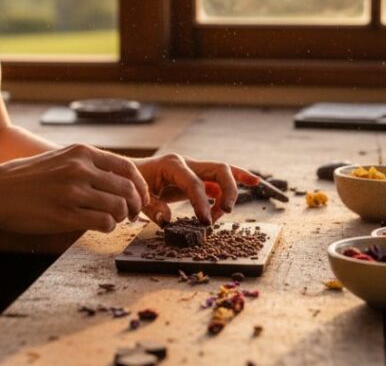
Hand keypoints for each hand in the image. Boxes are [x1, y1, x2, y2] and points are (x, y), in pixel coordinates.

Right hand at [0, 144, 150, 233]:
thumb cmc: (26, 178)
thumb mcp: (59, 158)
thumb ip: (86, 164)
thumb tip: (115, 178)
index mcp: (81, 153)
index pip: (126, 168)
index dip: (139, 186)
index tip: (140, 197)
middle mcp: (81, 169)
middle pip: (127, 188)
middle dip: (134, 204)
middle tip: (131, 214)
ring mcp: (74, 192)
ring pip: (118, 206)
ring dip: (121, 217)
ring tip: (114, 220)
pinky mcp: (66, 215)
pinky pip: (103, 222)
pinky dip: (109, 227)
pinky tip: (101, 226)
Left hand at [134, 153, 258, 224]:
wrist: (131, 174)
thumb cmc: (134, 185)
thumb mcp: (138, 198)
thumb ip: (152, 208)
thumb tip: (167, 219)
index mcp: (172, 165)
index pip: (194, 183)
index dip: (202, 203)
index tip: (206, 222)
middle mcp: (187, 163)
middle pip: (218, 170)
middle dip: (228, 190)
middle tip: (227, 212)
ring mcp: (195, 168)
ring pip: (223, 172)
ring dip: (231, 191)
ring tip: (224, 213)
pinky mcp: (198, 176)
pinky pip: (221, 178)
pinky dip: (238, 179)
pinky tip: (255, 182)